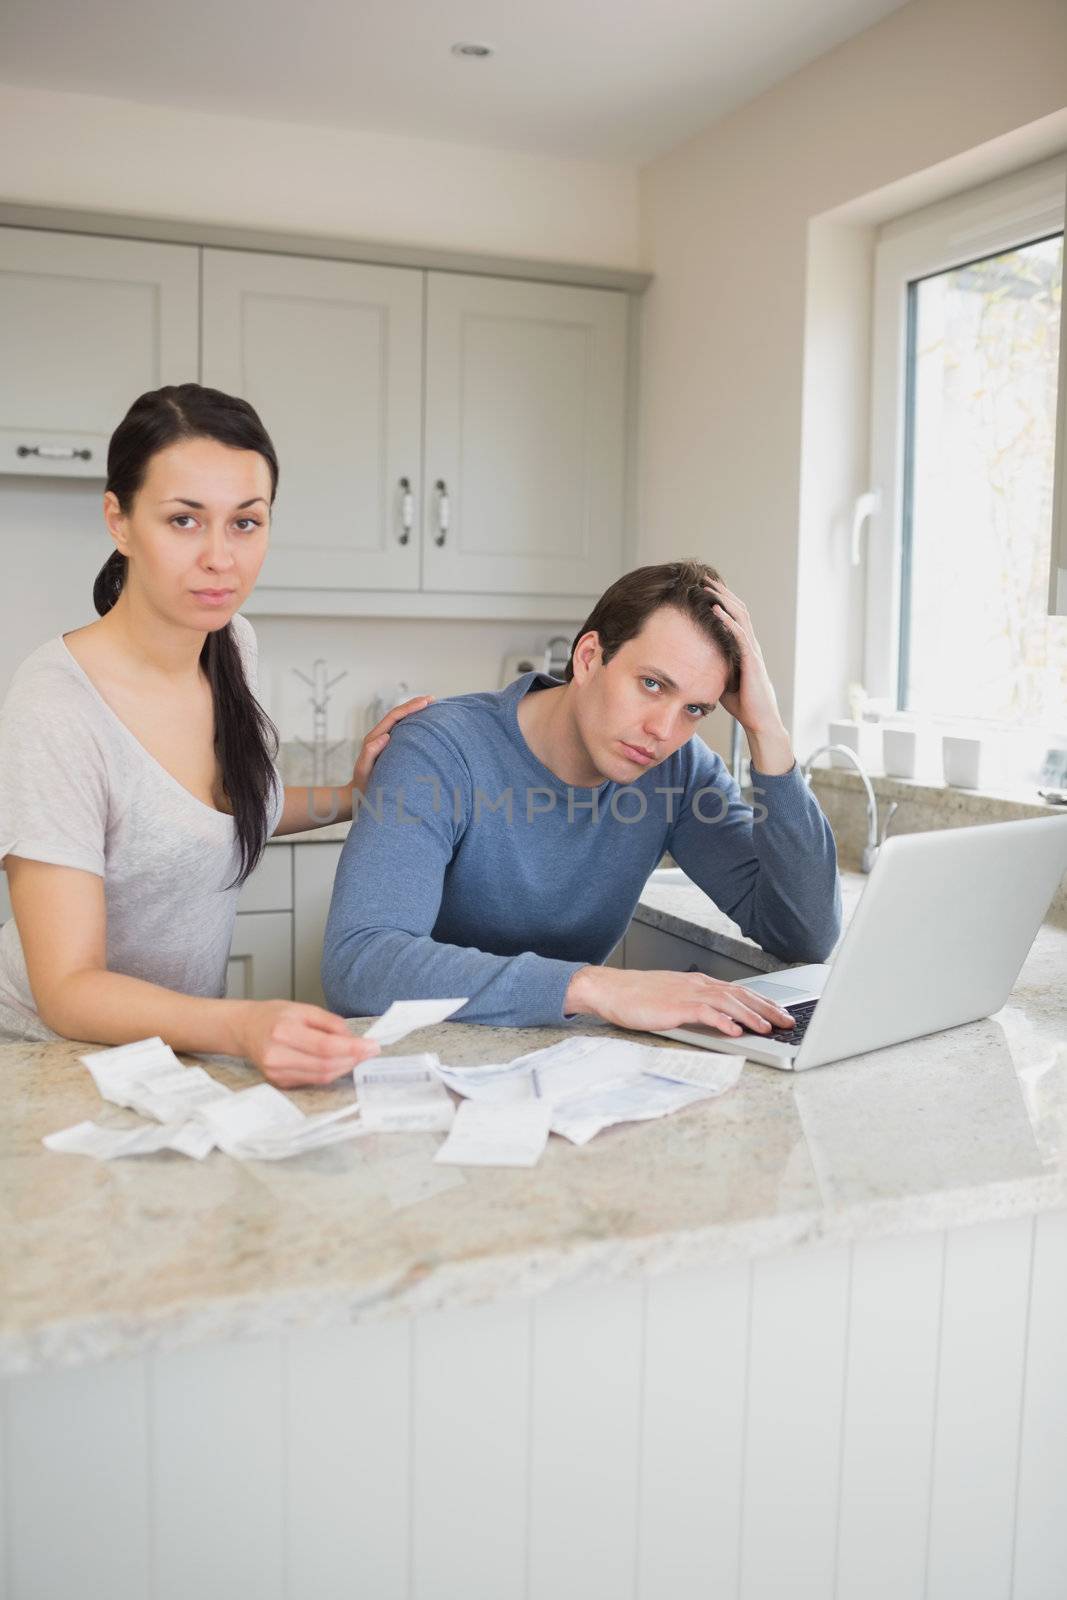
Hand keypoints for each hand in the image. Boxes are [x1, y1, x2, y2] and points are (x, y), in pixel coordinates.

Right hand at [232, 1000, 380, 1087]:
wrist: (245, 1029)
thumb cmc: (274, 1016)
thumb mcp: (303, 1009)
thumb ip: (330, 1023)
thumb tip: (354, 1039)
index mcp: (283, 1031)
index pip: (325, 1046)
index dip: (352, 1048)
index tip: (372, 1046)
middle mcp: (277, 1055)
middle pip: (325, 1065)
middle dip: (352, 1059)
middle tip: (369, 1051)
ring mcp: (276, 1073)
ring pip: (321, 1076)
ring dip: (344, 1067)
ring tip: (356, 1055)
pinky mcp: (279, 1082)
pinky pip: (312, 1080)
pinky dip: (330, 1072)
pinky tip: (338, 1062)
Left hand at [353, 695, 432, 793]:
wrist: (357, 795)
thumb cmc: (362, 785)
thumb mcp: (364, 769)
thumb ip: (370, 752)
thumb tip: (385, 736)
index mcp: (374, 738)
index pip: (394, 717)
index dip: (410, 708)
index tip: (425, 702)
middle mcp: (379, 737)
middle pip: (398, 715)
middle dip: (414, 705)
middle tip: (432, 699)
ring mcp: (384, 743)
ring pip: (400, 722)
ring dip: (414, 712)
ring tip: (430, 707)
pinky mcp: (390, 749)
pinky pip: (403, 732)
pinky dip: (414, 725)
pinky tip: (424, 726)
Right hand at [564, 966, 794, 1036]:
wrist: (610, 989)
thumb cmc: (637, 997)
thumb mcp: (673, 998)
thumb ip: (697, 1006)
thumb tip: (721, 1021)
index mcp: (698, 984)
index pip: (738, 991)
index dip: (762, 1003)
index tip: (780, 1013)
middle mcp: (697, 986)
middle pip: (740, 995)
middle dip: (767, 1009)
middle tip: (787, 1022)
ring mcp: (686, 994)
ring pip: (727, 1002)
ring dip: (750, 1016)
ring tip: (768, 1029)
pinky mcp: (674, 1007)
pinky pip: (703, 1012)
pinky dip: (722, 1021)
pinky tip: (735, 1030)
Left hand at [703, 580, 783, 734]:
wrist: (760, 722)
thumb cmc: (743, 703)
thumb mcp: (722, 679)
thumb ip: (713, 666)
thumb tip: (693, 661)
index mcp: (745, 647)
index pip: (735, 616)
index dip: (722, 600)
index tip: (706, 588)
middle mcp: (751, 645)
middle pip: (738, 610)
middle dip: (722, 592)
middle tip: (706, 578)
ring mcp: (753, 651)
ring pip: (741, 617)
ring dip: (724, 600)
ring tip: (709, 586)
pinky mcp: (752, 661)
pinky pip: (740, 635)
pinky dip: (728, 621)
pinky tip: (716, 610)